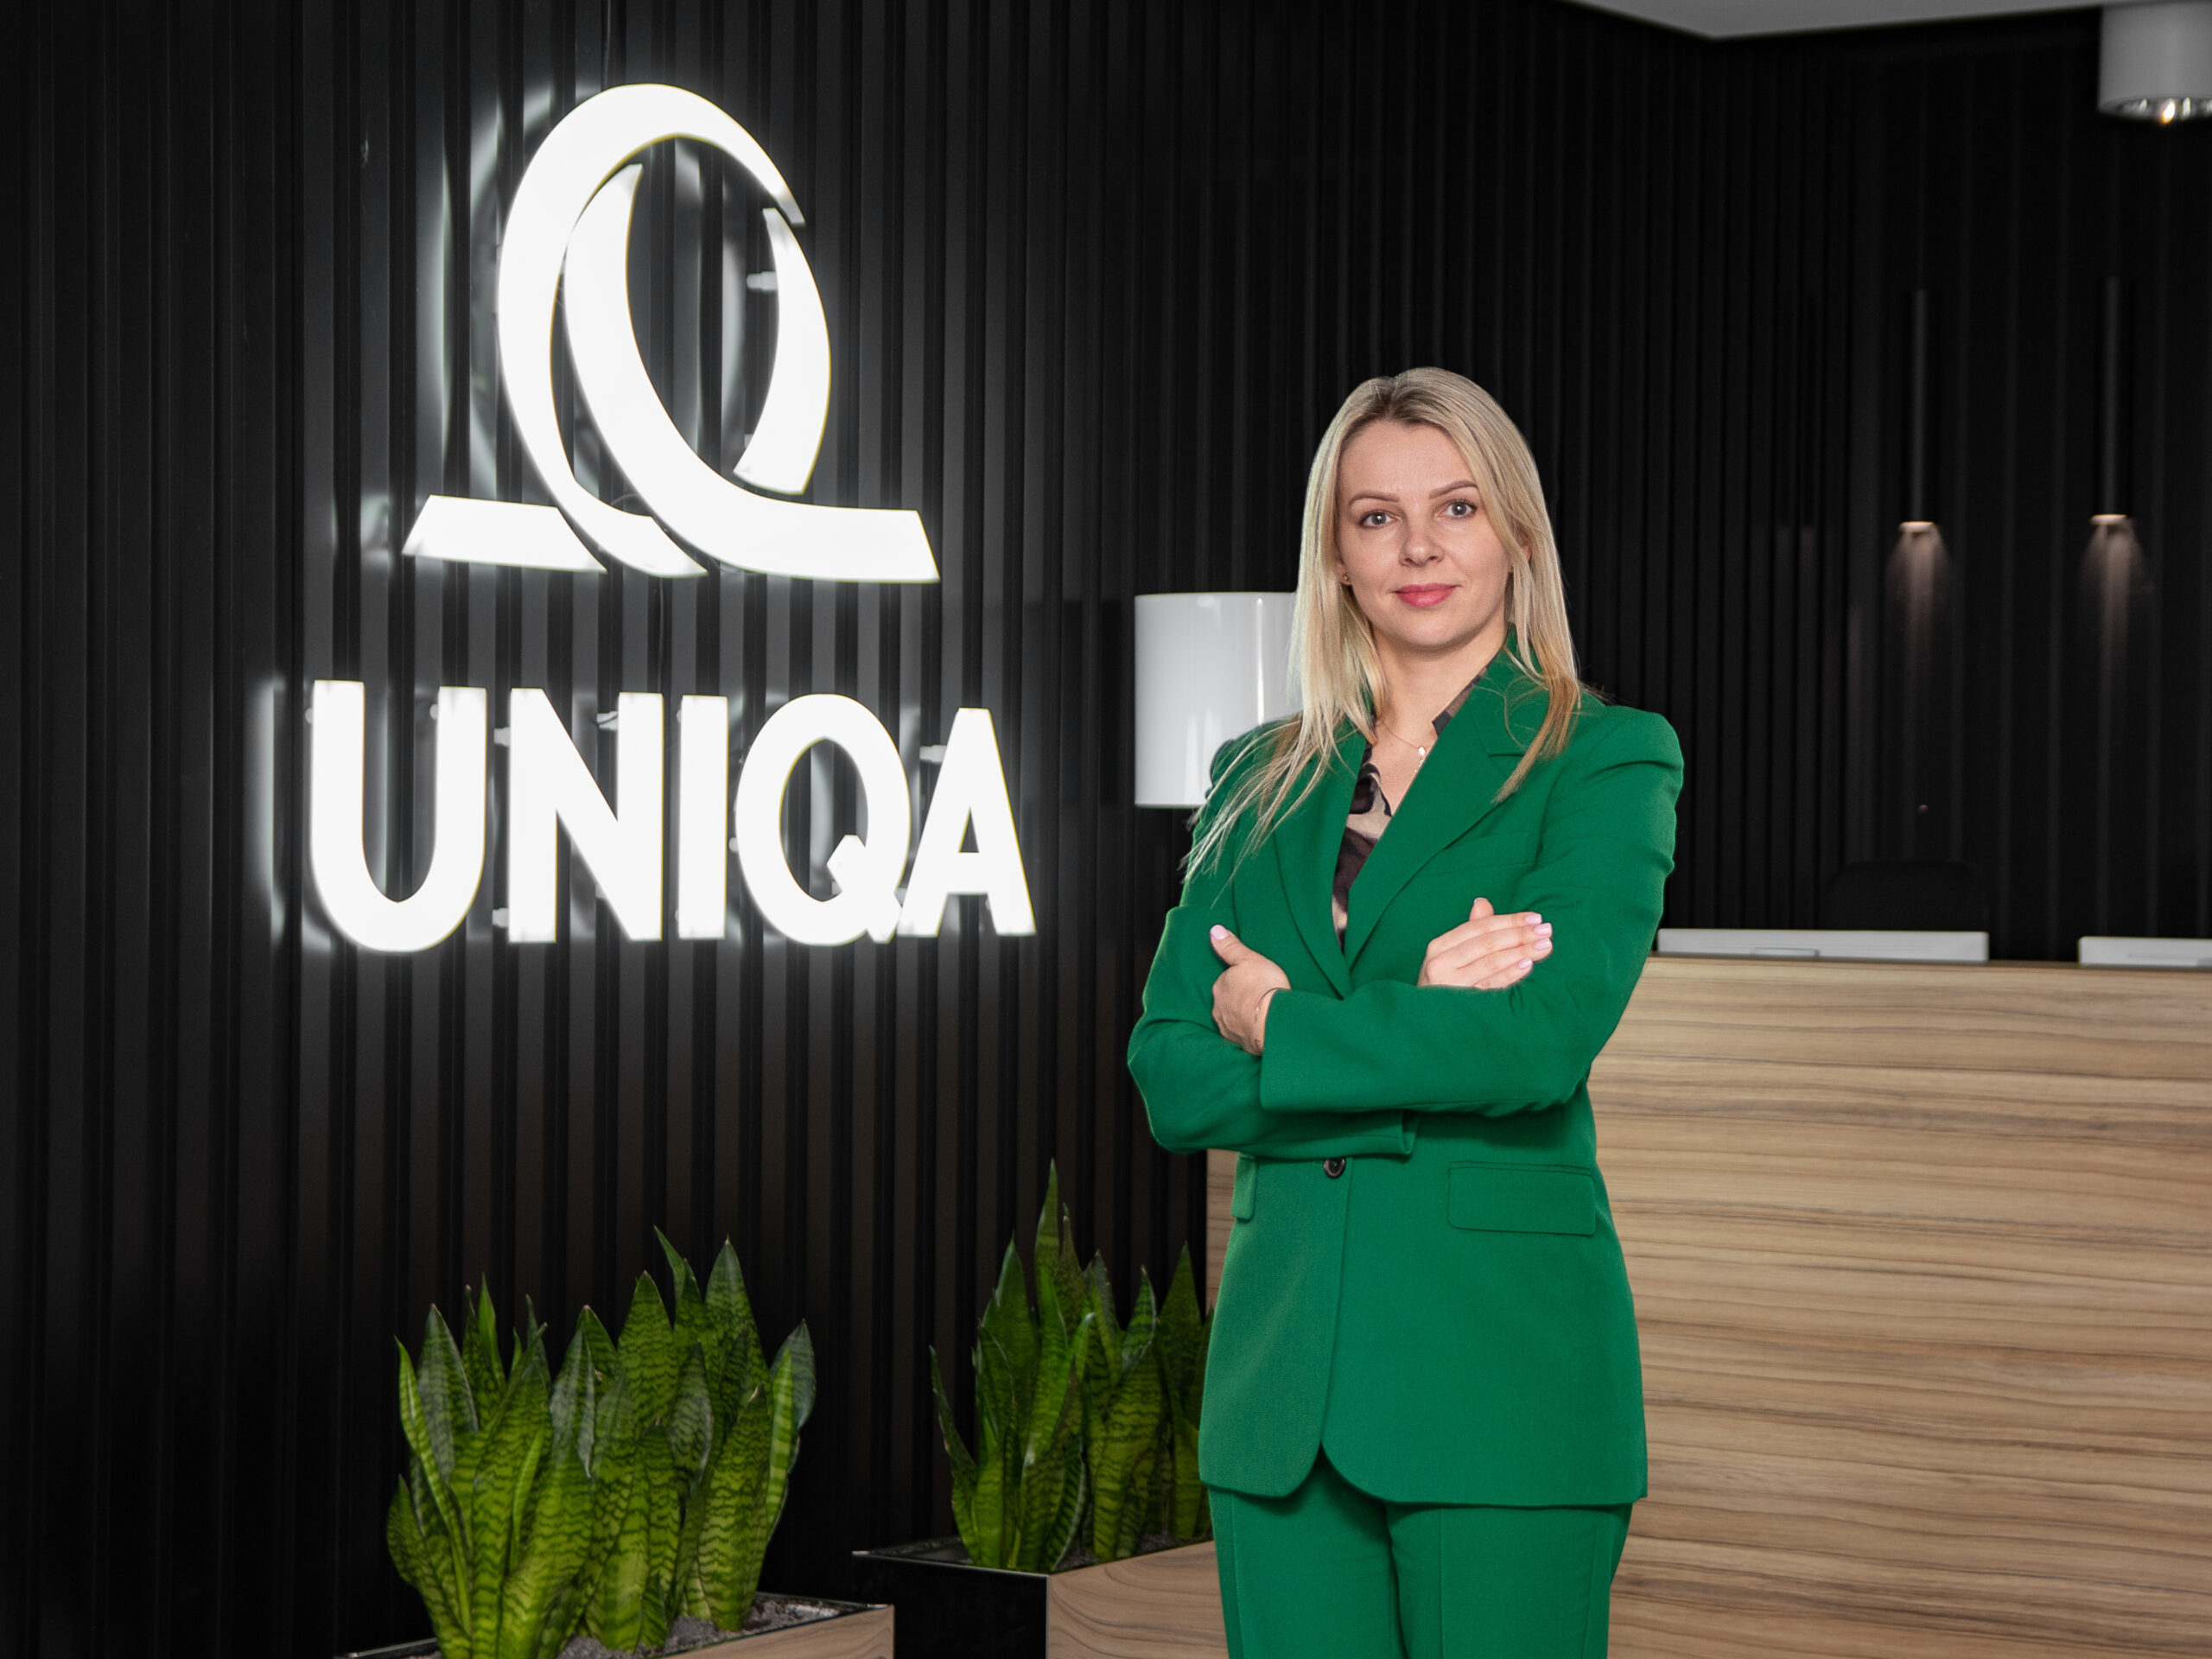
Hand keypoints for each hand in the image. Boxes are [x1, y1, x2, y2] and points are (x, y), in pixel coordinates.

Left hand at [1209, 925, 1291, 1055]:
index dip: (1240, 980)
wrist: (1273, 1023)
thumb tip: (1214, 930)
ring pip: (1232, 1019)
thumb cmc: (1264, 987)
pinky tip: (1259, 1030)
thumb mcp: (1250, 959)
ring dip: (1242, 1017)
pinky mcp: (1238, 1043)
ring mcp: (1227, 1027)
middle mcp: (1218, 1008)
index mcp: (1220, 987)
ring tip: (1260, 1015)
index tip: (1253, 981)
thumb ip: (1230, 947)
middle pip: (1227, 1001)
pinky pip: (1240, 1035)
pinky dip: (1247, 1032)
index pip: (1225, 981)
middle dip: (1239, 1000)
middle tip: (1258, 997)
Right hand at [1417, 898, 1552, 990]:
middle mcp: (1441, 963)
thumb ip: (1470, 930)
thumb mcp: (1451, 955)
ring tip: (1544, 946)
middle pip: (1487, 943)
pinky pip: (1491, 985)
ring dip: (1521, 951)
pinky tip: (1528, 965)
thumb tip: (1482, 902)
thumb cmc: (1444, 984)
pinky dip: (1510, 973)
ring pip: (1491, 962)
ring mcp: (1450, 984)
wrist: (1426, 1022)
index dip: (1509, 920)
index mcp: (1439, 946)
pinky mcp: (1462, 1003)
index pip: (1479, 927)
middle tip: (1546, 930)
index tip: (1535, 919)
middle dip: (1519, 934)